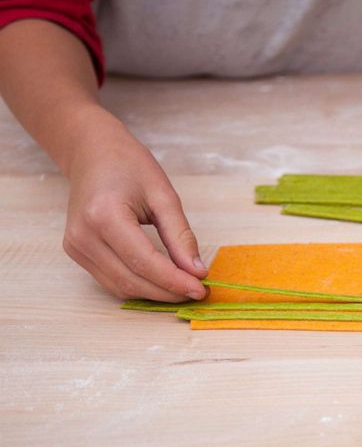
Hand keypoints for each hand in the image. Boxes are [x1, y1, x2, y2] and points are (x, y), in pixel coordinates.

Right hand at [62, 109, 207, 300]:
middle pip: (131, 280)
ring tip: (183, 287)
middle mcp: (83, 236)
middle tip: (198, 291)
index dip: (175, 281)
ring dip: (154, 293)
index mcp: (104, 216)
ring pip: (120, 287)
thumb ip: (180, 235)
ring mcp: (75, 246)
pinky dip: (138, 285)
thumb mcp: (163, 195)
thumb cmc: (129, 165)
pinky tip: (161, 281)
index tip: (202, 289)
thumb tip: (197, 271)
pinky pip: (110, 280)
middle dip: (168, 291)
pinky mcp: (75, 252)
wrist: (91, 153)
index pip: (145, 262)